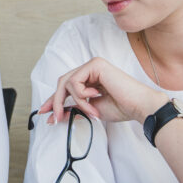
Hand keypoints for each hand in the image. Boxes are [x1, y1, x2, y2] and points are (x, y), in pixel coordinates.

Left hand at [38, 57, 167, 124]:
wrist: (137, 106)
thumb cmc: (121, 108)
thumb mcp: (91, 110)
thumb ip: (74, 109)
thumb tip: (56, 115)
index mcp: (90, 78)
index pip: (66, 87)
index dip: (54, 100)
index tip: (45, 113)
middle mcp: (91, 69)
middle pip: (62, 82)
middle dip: (56, 101)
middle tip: (55, 118)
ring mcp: (93, 65)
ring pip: (67, 82)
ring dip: (76, 102)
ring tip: (91, 111)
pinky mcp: (95, 64)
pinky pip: (75, 81)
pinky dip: (81, 95)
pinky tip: (95, 97)